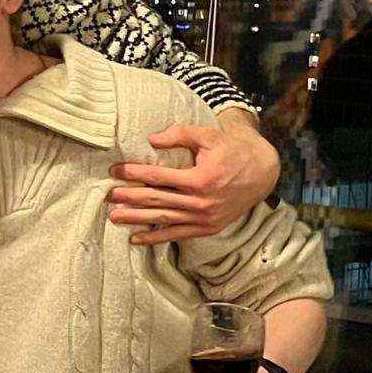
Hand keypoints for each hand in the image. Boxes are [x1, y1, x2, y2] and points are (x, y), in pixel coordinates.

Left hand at [108, 119, 279, 244]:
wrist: (263, 171)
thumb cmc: (232, 149)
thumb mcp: (208, 135)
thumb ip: (179, 134)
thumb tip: (151, 139)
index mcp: (200, 179)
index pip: (158, 176)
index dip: (134, 173)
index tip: (115, 170)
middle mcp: (201, 202)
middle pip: (156, 199)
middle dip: (130, 197)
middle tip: (108, 195)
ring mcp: (204, 218)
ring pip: (163, 219)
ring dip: (137, 219)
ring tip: (114, 216)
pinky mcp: (207, 228)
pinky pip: (177, 234)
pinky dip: (155, 237)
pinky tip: (136, 238)